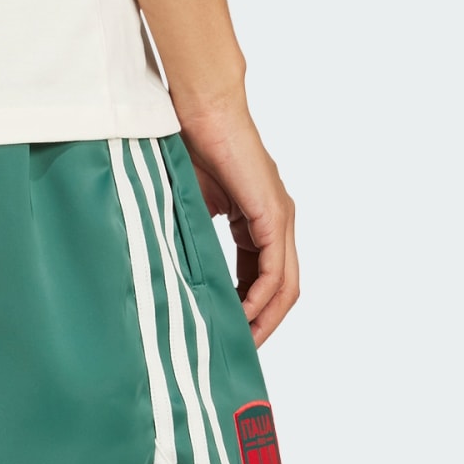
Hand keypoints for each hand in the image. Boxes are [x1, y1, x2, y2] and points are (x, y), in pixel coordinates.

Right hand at [178, 101, 298, 344]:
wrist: (200, 112)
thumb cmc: (189, 149)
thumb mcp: (191, 210)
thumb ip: (196, 244)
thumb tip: (179, 281)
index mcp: (261, 220)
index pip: (266, 279)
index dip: (252, 312)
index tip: (231, 336)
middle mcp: (278, 221)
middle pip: (283, 290)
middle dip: (264, 325)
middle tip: (240, 352)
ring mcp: (280, 218)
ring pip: (284, 286)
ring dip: (264, 319)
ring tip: (240, 342)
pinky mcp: (273, 215)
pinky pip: (274, 271)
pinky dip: (259, 298)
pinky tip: (240, 315)